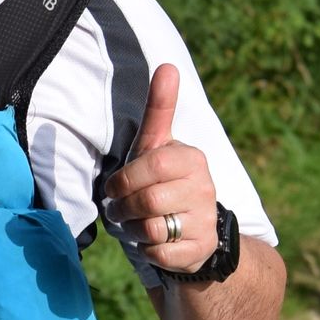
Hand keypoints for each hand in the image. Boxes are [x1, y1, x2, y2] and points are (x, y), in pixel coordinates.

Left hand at [105, 63, 219, 272]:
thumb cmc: (163, 181)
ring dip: (132, 229)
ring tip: (134, 223)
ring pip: (151, 229)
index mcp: (191, 159)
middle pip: (147, 201)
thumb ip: (160, 109)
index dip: (125, 180)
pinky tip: (152, 242)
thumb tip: (167, 65)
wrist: (194, 229)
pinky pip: (160, 253)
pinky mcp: (199, 250)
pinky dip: (146, 251)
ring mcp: (204, 220)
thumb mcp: (158, 146)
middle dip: (124, 208)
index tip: (115, 187)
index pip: (152, 166)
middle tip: (120, 209)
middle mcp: (204, 188)